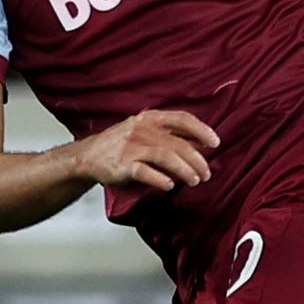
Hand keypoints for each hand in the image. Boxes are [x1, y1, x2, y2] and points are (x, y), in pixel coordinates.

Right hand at [69, 109, 218, 193]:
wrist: (88, 156)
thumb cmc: (121, 144)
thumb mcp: (144, 131)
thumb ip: (169, 135)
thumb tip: (200, 145)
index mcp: (150, 118)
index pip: (182, 119)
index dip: (201, 130)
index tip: (215, 143)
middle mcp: (142, 130)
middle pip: (178, 144)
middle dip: (197, 160)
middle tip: (206, 174)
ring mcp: (131, 147)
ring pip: (167, 157)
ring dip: (185, 170)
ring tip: (194, 181)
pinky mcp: (123, 165)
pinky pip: (146, 172)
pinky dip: (160, 179)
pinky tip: (170, 185)